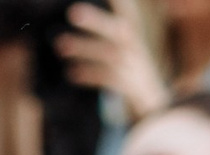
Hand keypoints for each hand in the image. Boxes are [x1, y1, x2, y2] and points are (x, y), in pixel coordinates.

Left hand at [59, 0, 168, 115]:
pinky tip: (70, 72)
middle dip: (95, 21)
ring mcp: (129, 62)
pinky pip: (106, 78)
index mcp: (131, 26)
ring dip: (83, 48)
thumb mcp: (125, 31)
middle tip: (73, 12)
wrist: (148, 90)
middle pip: (117, 29)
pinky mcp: (125, 82)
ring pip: (107, 54)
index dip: (116, 0)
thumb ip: (117, 10)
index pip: (125, 7)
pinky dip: (88, 76)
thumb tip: (102, 0)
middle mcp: (132, 42)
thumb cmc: (129, 54)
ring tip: (60, 45)